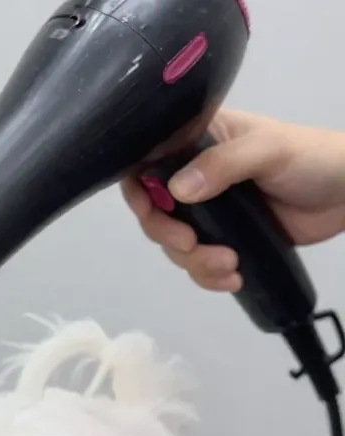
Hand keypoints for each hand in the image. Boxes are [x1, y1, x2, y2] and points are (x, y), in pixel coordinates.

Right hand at [121, 108, 344, 292]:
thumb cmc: (312, 158)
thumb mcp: (269, 149)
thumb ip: (223, 163)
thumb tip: (176, 190)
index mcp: (198, 141)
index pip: (146, 162)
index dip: (139, 190)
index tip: (152, 211)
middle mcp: (194, 175)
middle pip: (154, 211)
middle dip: (167, 235)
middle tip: (192, 244)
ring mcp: (208, 211)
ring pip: (174, 244)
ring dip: (194, 262)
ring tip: (229, 265)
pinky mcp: (225, 239)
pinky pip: (198, 264)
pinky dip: (208, 276)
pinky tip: (233, 278)